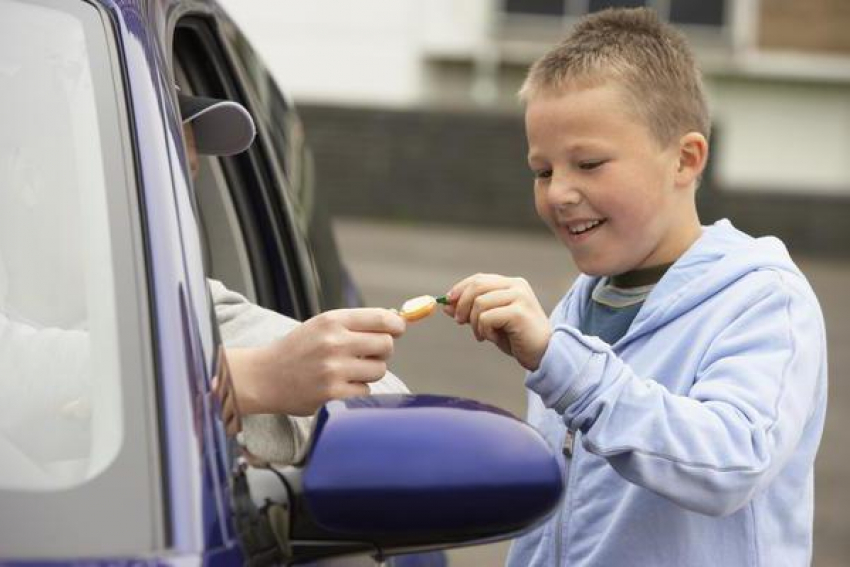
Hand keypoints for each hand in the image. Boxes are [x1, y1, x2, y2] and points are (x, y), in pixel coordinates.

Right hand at [228, 308, 405, 415]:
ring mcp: (333, 370)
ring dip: (369, 372)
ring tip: (347, 370)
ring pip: (379, 370)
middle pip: (386, 345)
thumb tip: (396, 322)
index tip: (397, 330)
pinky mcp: (333, 394)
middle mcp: (334, 343)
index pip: (381, 319)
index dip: (396, 325)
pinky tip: (338, 385)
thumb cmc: (299, 349)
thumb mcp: (322, 326)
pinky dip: (357, 389)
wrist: (264, 376)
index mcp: (332, 321)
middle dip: (382, 350)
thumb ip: (356, 323)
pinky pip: (365, 391)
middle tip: (368, 354)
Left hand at [444, 273, 550, 370]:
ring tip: (483, 335)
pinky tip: (493, 338)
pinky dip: (484, 330)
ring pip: (479, 303)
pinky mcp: (518, 312)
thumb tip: (445, 305)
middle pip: (476, 286)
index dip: (460, 289)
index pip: (478, 279)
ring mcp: (519, 297)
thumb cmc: (517, 338)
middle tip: (459, 322)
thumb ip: (471, 311)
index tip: (447, 303)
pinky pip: (487, 317)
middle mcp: (516, 286)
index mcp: (511, 284)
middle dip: (462, 305)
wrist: (543, 355)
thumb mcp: (490, 322)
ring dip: (474, 323)